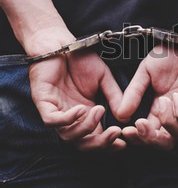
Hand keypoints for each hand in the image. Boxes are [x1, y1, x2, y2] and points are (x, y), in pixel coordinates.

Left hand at [26, 28, 125, 150]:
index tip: (123, 142)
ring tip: (100, 110)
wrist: (62, 42)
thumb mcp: (104, 79)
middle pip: (82, 144)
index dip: (108, 144)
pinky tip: (82, 109)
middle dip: (99, 143)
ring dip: (87, 127)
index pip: (95, 138)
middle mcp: (71, 117)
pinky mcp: (43, 102)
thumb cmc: (81, 59)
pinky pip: (52, 121)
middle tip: (114, 133)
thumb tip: (125, 117)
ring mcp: (56, 110)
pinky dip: (68, 119)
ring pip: (68, 136)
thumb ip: (114, 96)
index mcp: (86, 114)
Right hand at [117, 45, 177, 148]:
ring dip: (167, 122)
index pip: (152, 133)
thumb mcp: (145, 73)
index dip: (139, 137)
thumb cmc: (170, 52)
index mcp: (163, 108)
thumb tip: (121, 115)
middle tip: (140, 126)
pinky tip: (175, 97)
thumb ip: (134, 92)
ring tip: (161, 102)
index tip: (126, 130)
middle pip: (167, 142)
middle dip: (151, 139)